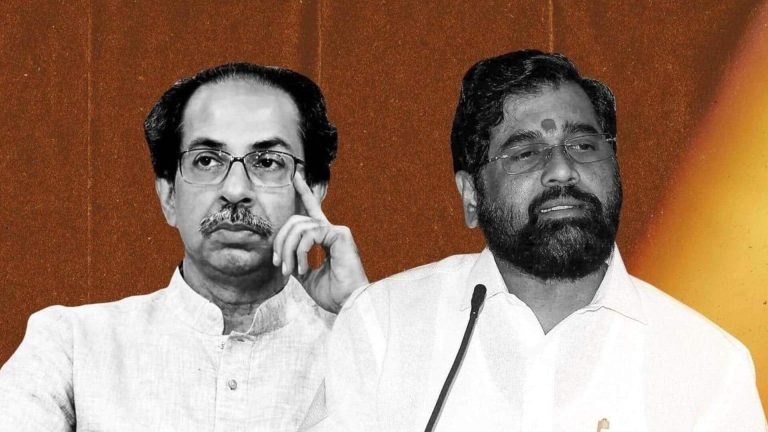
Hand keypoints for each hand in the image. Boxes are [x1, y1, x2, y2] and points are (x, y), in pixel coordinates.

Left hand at [272, 172, 367, 312]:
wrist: (349, 303)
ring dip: (289, 250)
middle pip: (295, 220)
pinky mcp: (340, 235)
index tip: (295, 176)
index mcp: (325, 238)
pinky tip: (304, 268)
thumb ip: (296, 260)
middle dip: (281, 241)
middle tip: (279, 264)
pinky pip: (310, 234)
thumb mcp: (307, 276)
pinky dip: (301, 252)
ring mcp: (337, 231)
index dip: (303, 192)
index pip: (312, 210)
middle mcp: (332, 231)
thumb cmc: (333, 294)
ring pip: (299, 227)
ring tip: (290, 271)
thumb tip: (283, 254)